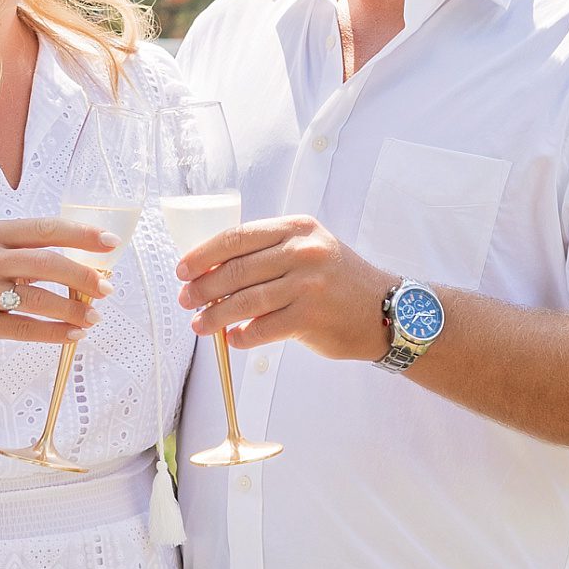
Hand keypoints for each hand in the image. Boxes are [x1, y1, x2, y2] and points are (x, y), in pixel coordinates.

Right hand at [0, 217, 114, 358]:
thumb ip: (27, 252)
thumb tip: (86, 260)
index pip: (44, 229)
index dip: (80, 235)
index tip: (110, 244)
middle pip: (45, 263)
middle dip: (82, 276)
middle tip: (106, 289)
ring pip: (37, 300)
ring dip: (72, 310)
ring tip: (93, 317)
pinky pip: (24, 329)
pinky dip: (54, 333)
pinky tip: (73, 334)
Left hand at [174, 215, 391, 360]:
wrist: (385, 310)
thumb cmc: (338, 280)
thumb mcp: (310, 248)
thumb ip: (270, 252)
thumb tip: (213, 270)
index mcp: (297, 228)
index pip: (237, 237)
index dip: (203, 254)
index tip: (183, 269)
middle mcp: (302, 252)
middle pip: (236, 270)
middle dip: (202, 287)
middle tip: (185, 300)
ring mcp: (307, 285)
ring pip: (244, 302)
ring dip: (214, 316)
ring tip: (199, 325)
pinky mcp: (310, 318)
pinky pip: (262, 329)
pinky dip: (242, 337)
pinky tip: (233, 339)